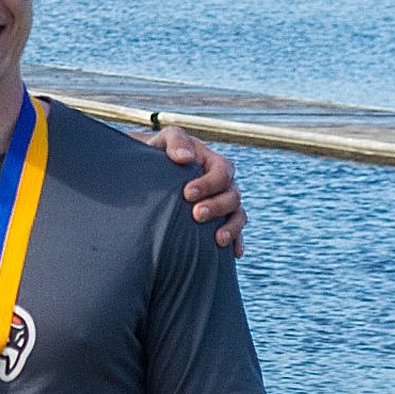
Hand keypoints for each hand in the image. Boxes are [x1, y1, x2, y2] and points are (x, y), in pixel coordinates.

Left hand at [137, 125, 245, 255]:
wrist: (156, 171)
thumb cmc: (161, 152)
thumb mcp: (165, 140)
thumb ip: (176, 141)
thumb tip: (185, 157)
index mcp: (214, 163)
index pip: (222, 173)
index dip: (209, 183)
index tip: (187, 193)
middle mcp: (224, 184)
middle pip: (233, 196)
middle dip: (217, 207)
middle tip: (196, 215)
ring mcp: (224, 203)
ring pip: (238, 215)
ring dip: (231, 227)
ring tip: (218, 240)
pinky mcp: (220, 220)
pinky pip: (235, 231)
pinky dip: (237, 241)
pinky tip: (233, 253)